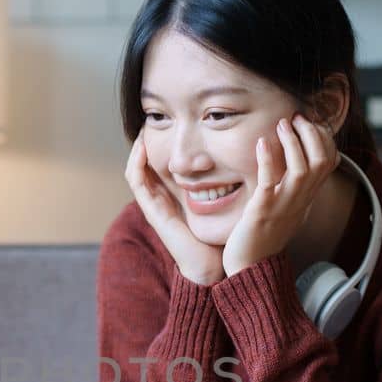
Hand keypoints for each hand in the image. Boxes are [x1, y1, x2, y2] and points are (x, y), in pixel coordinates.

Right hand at [125, 133, 225, 286]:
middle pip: (145, 163)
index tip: (170, 122)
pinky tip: (143, 147)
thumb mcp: (225, 201)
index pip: (161, 163)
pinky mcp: (152, 211)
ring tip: (143, 127)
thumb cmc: (221, 234)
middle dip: (146, 141)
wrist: (213, 263)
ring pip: (136, 169)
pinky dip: (137, 163)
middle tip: (151, 118)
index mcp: (175, 195)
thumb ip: (229, 181)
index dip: (161, 142)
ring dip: (137, 148)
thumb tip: (245, 156)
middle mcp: (161, 198)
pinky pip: (137, 182)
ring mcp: (154, 204)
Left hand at [221, 114, 338, 277]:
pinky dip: (268, 160)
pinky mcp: (262, 212)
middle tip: (296, 118)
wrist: (249, 266)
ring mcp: (283, 206)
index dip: (323, 137)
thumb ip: (296, 186)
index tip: (307, 122)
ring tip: (282, 124)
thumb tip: (297, 161)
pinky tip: (261, 143)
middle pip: (322, 161)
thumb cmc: (264, 234)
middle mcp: (300, 200)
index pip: (329, 161)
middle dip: (312, 134)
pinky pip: (269, 182)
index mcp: (307, 197)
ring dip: (293, 142)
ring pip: (302, 169)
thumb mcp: (288, 206)